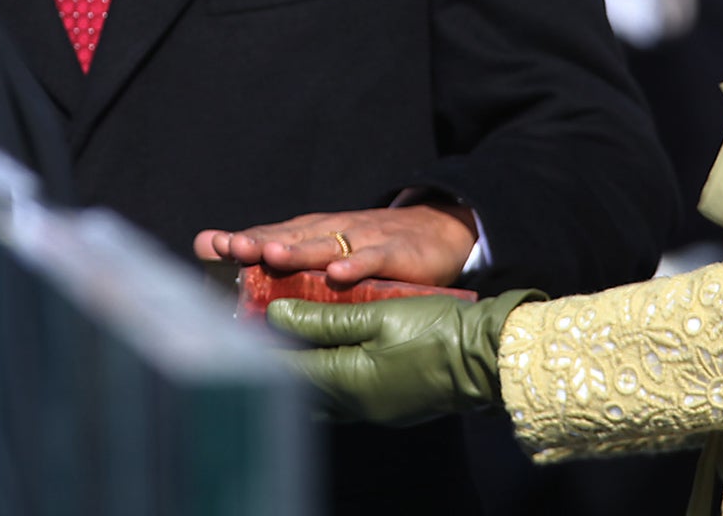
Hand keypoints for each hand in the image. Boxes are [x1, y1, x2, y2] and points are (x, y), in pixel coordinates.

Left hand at [193, 201, 476, 285]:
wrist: (439, 231)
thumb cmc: (374, 248)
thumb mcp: (329, 253)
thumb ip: (285, 258)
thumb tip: (229, 260)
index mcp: (315, 234)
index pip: (274, 234)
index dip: (244, 240)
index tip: (211, 246)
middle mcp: (335, 232)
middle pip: (293, 236)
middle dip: (261, 241)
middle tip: (232, 247)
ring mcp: (365, 240)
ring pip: (328, 244)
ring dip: (299, 249)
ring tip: (271, 253)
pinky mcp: (397, 253)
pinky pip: (374, 260)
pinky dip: (357, 265)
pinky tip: (338, 273)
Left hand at [268, 289, 542, 424]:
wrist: (486, 357)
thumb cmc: (435, 331)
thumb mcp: (378, 314)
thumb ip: (324, 316)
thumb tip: (276, 314)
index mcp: (348, 381)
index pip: (287, 369)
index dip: (259, 348)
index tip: (236, 326)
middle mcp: (355, 404)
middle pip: (299, 386)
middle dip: (275, 362)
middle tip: (253, 334)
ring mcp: (373, 409)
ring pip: (320, 393)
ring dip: (300, 370)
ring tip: (281, 343)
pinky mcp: (388, 405)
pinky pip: (343, 394)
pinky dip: (324, 374)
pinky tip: (321, 356)